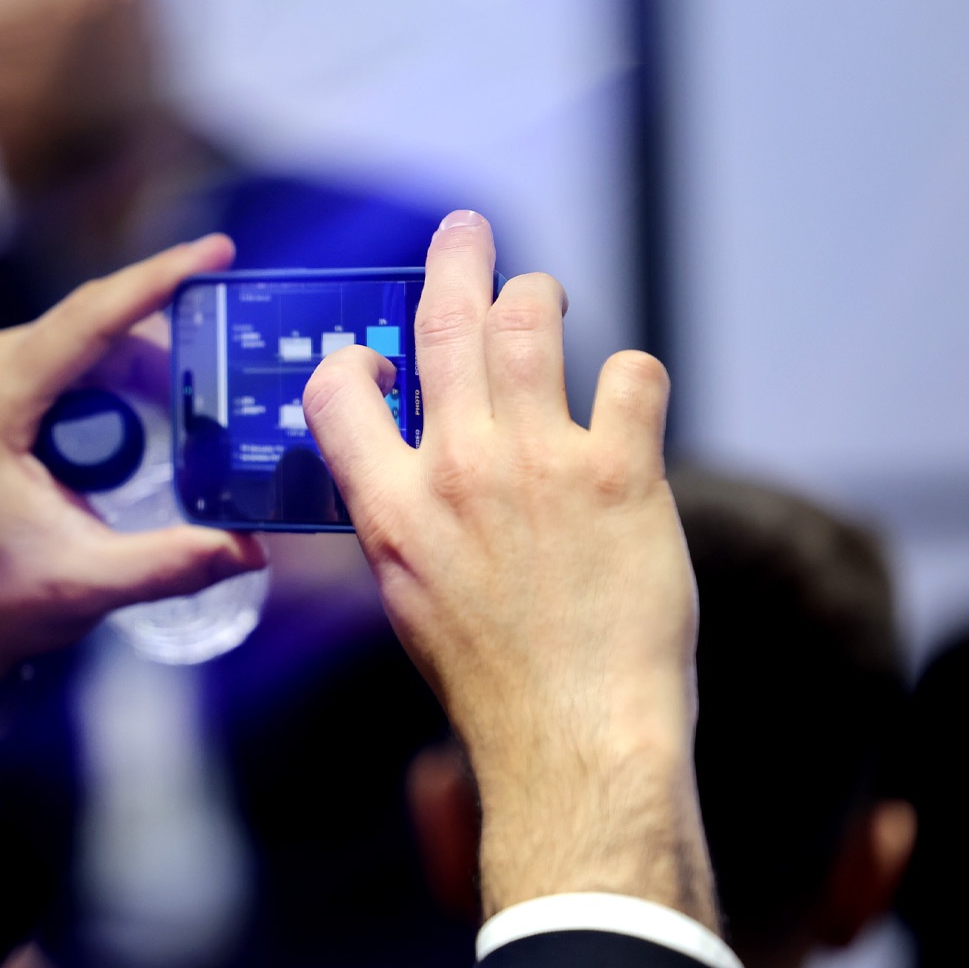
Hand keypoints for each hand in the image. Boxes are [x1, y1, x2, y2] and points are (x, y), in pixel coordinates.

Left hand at [0, 233, 266, 686]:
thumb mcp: (89, 583)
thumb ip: (172, 563)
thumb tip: (251, 546)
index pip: (89, 321)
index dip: (156, 281)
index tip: (215, 251)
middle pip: (100, 319)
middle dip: (174, 322)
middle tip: (244, 332)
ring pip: (98, 336)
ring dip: (157, 358)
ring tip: (216, 390)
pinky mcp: (11, 388)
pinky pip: (86, 357)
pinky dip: (134, 373)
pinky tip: (175, 401)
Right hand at [304, 211, 714, 926]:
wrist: (573, 737)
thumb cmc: (491, 680)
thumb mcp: (410, 594)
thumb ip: (405, 513)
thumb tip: (416, 457)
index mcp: (391, 507)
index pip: (337, 388)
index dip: (355, 358)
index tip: (379, 357)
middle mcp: (458, 469)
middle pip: (447, 320)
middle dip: (458, 257)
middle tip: (467, 230)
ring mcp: (540, 463)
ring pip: (532, 320)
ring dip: (539, 297)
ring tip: (544, 298)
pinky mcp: (621, 472)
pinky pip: (630, 375)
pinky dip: (630, 378)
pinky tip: (626, 399)